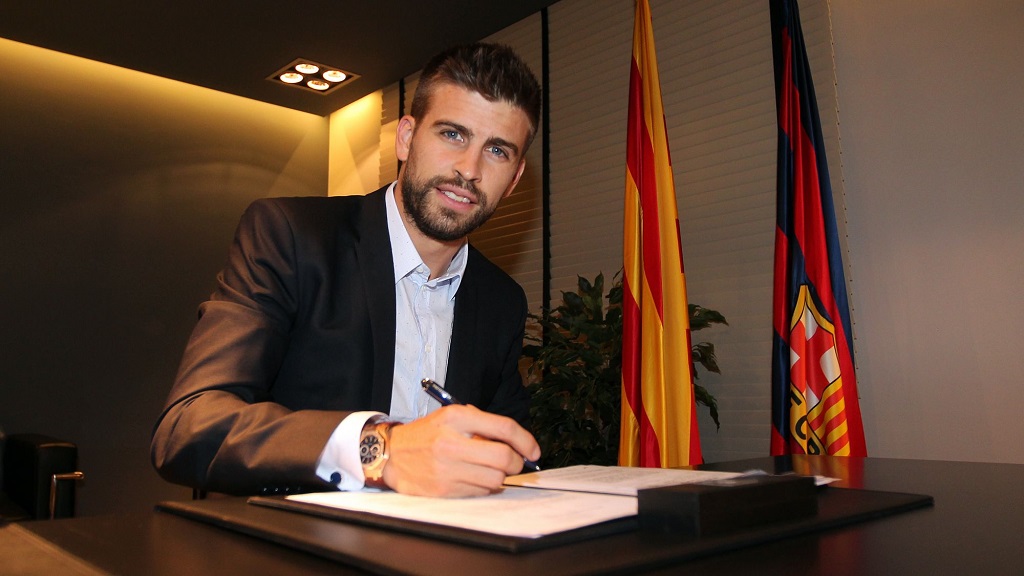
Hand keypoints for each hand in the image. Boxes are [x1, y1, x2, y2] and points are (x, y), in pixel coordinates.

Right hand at [381, 404, 540, 496]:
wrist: (392, 454)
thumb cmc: (426, 435)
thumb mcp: (451, 417)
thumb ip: (482, 425)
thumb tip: (516, 443)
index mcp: (456, 418)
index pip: (503, 428)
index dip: (525, 440)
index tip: (534, 451)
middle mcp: (452, 442)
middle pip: (504, 457)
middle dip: (516, 462)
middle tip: (514, 462)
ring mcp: (447, 468)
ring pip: (495, 479)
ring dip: (500, 476)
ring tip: (488, 469)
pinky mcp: (444, 489)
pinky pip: (480, 492)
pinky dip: (484, 487)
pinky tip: (472, 478)